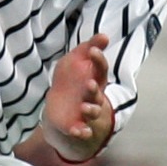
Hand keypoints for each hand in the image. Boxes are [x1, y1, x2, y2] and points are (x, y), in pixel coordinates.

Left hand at [43, 33, 112, 162]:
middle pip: (97, 93)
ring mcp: (86, 111)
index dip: (98, 60)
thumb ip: (89, 48)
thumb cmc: (73, 80)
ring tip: (84, 107)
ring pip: (93, 112)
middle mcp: (94, 96)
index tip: (93, 51)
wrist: (61, 106)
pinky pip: (82, 130)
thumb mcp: (77, 61)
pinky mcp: (77, 124)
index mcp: (95, 79)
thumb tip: (104, 35)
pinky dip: (81, 132)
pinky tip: (78, 131)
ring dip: (90, 110)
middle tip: (89, 84)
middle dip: (94, 90)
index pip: (100, 70)